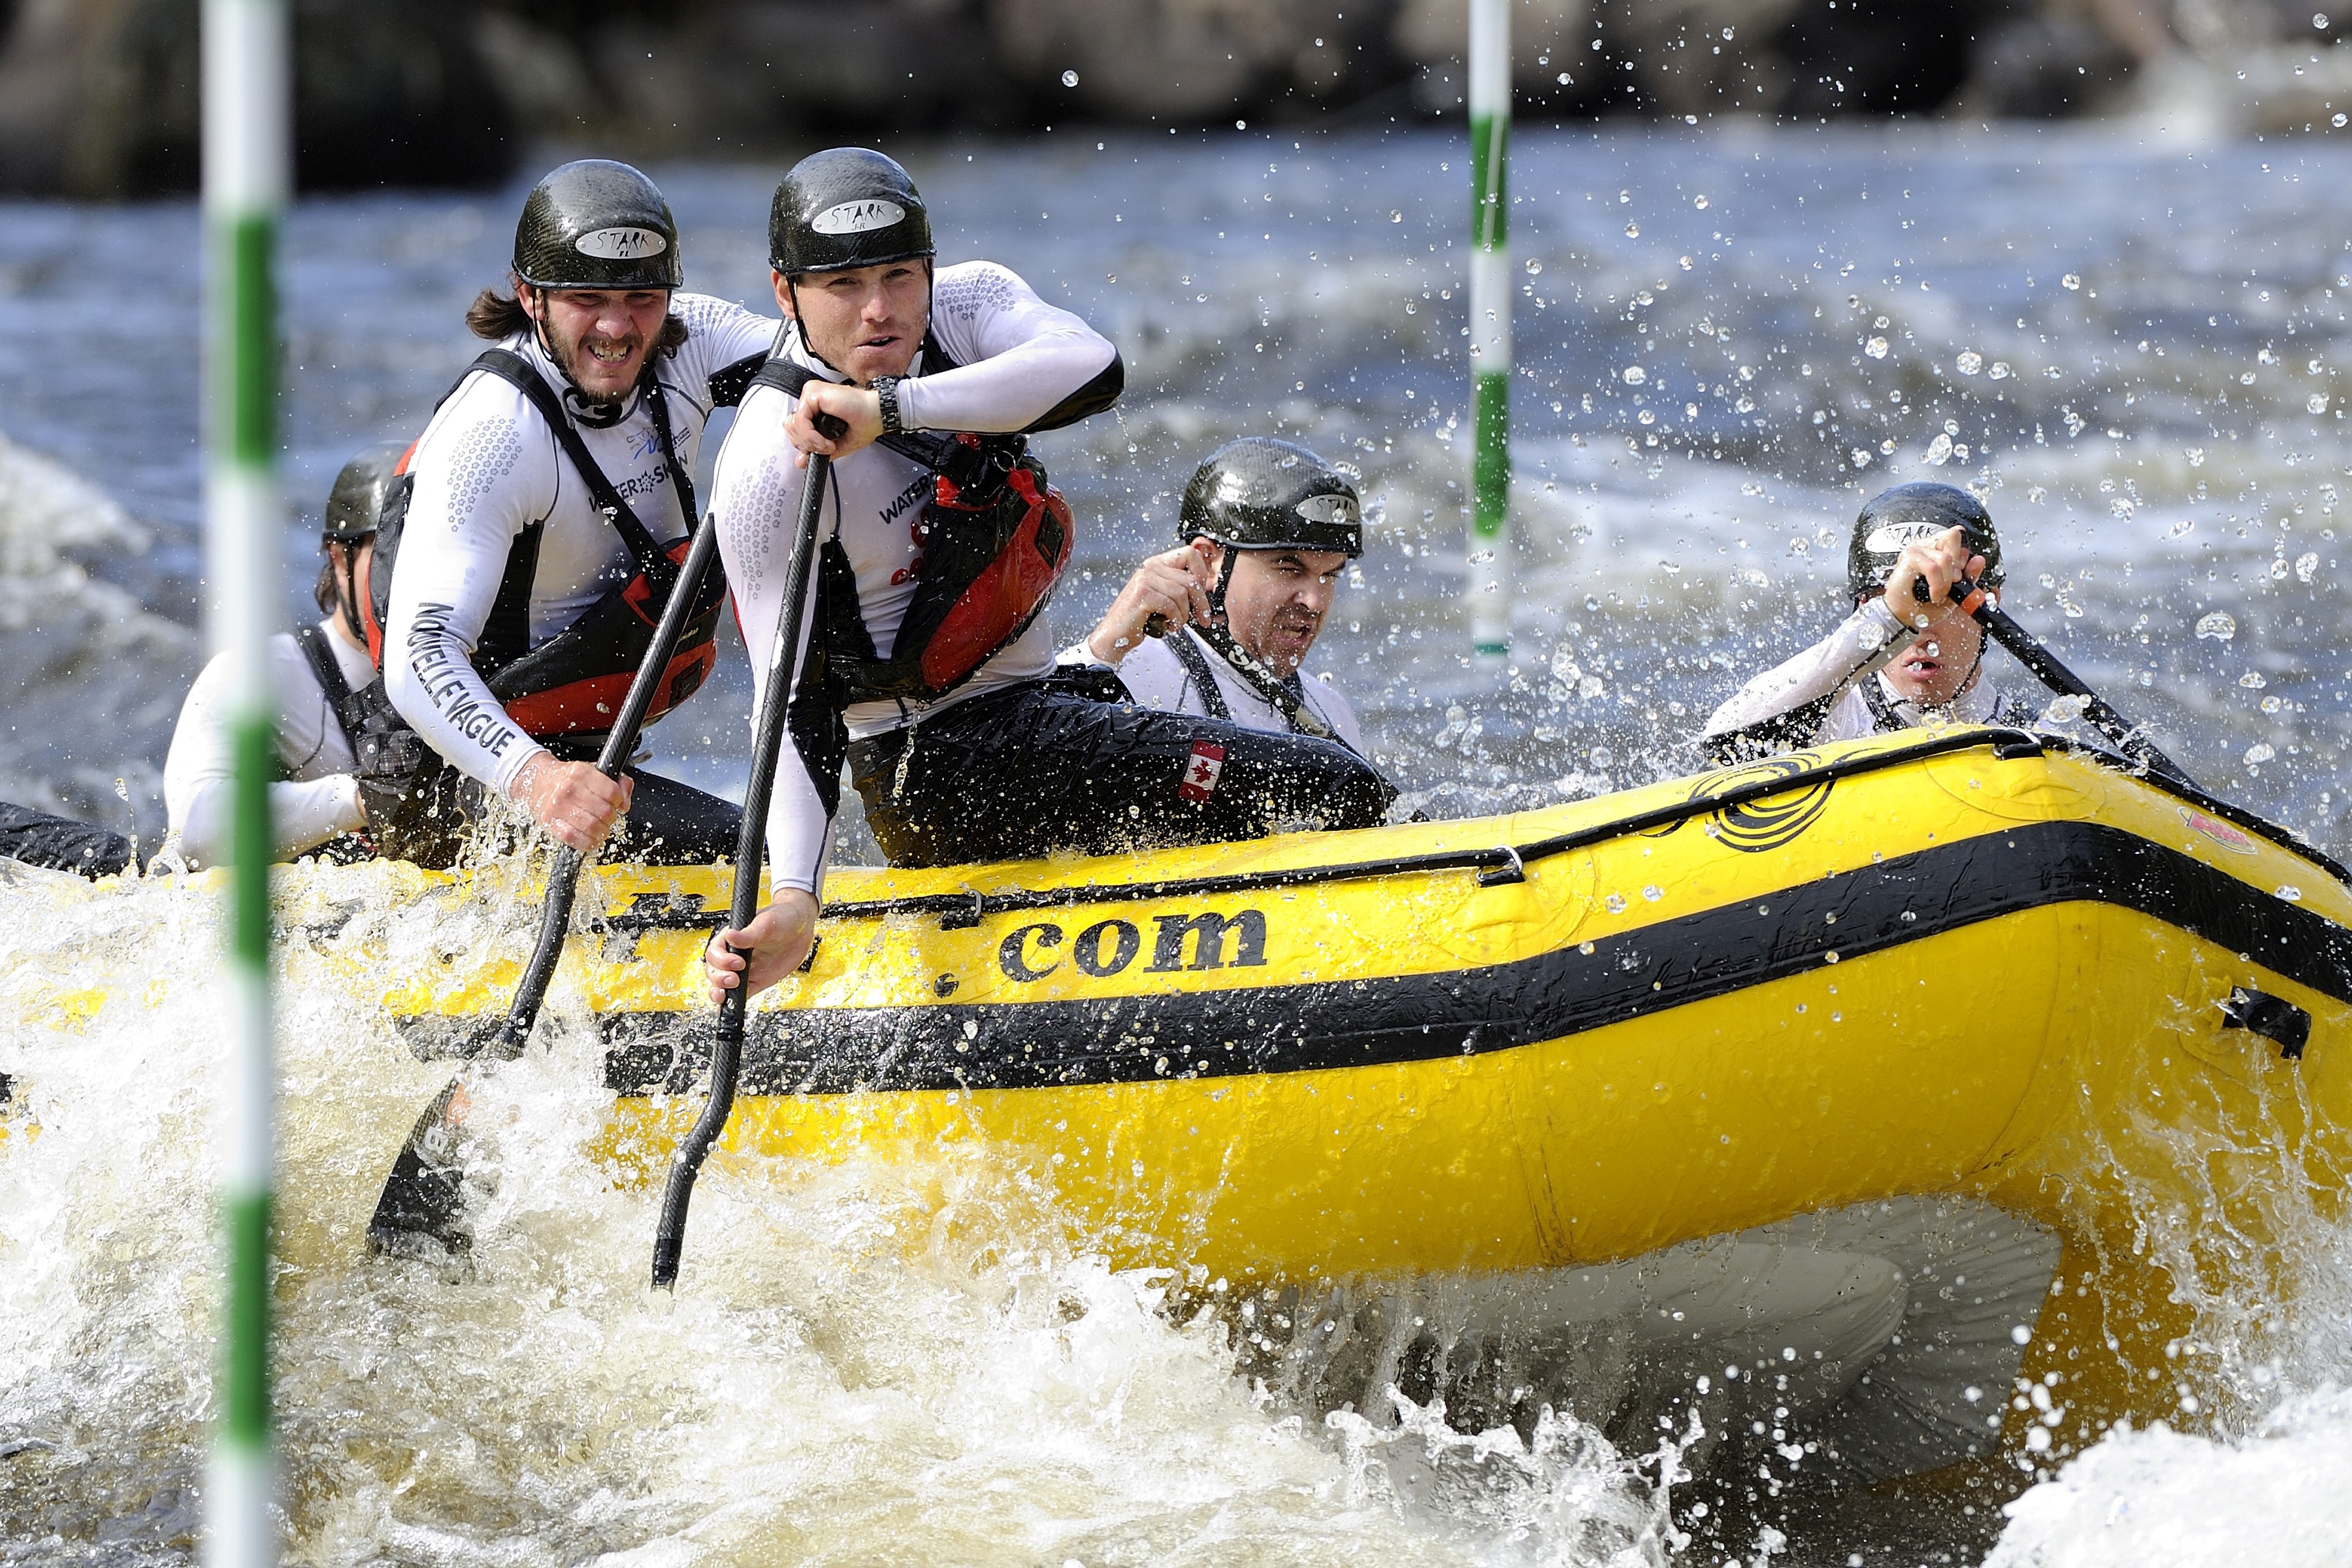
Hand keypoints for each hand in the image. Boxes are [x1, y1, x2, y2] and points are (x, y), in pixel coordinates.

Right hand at [508, 752, 631, 852]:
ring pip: (592, 827)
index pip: (612, 792)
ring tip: (601, 829)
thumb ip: (617, 782)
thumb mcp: (593, 770)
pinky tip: (591, 839)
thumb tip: (625, 802)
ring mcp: (558, 807)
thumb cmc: (567, 778)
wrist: (536, 780)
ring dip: (602, 832)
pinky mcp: (550, 822)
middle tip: (607, 818)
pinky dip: (588, 843)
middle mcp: (569, 789)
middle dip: (611, 818)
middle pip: (605, 812)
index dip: (620, 801)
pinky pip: (574, 839)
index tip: (617, 804)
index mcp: (582, 773)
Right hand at [704, 888, 820, 1004]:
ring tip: (725, 995)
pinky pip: (740, 994)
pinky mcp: (755, 981)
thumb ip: (749, 934)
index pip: (715, 952)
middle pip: (714, 971)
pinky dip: (733, 1002)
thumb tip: (731, 936)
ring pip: (722, 985)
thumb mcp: (767, 923)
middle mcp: (734, 955)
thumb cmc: (781, 917)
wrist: (801, 927)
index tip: (737, 962)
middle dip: (719, 978)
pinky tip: (732, 1007)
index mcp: (731, 938)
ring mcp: (743, 970)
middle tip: (734, 979)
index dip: (721, 960)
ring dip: (720, 992)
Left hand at [786, 382, 880, 465]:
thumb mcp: (838, 444)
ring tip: (827, 444)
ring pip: (793, 425)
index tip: (822, 449)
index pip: (794, 427)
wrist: (878, 414)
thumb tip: (800, 461)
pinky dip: (811, 436)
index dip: (804, 443)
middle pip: (790, 427)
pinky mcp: (813, 393)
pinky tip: (826, 440)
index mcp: (816, 409)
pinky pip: (800, 420)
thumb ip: (816, 451)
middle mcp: (812, 400)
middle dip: (806, 444)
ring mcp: (812, 395)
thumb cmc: (865, 423)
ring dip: (810, 441)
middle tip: (826, 447)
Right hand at [1086, 543, 1217, 662]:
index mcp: (1158, 564)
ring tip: (1175, 623)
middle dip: (1201, 603)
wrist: (1115, 635)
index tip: (1203, 591)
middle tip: (1203, 618)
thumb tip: (1205, 585)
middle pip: (1191, 579)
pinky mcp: (1142, 594)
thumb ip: (1179, 586)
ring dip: (1184, 615)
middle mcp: (1151, 567)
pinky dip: (1174, 620)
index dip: (1202, 573)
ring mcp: (1145, 579)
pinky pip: (1171, 605)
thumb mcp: (1163, 597)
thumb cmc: (1140, 618)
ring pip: (1183, 594)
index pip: (1191, 554)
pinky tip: (1168, 626)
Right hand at [1881, 526, 1987, 628]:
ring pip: (1945, 557)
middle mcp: (1925, 546)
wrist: (1903, 618)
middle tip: (1951, 583)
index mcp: (1935, 549)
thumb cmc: (1922, 605)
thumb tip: (1979, 560)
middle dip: (1957, 565)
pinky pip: (1933, 568)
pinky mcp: (1908, 558)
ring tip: (1939, 594)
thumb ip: (1968, 575)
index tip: (1958, 576)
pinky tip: (1933, 595)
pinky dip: (1937, 585)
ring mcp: (1915, 550)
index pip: (1956, 536)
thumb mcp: (1954, 591)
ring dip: (1946, 583)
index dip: (1962, 556)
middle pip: (1953, 536)